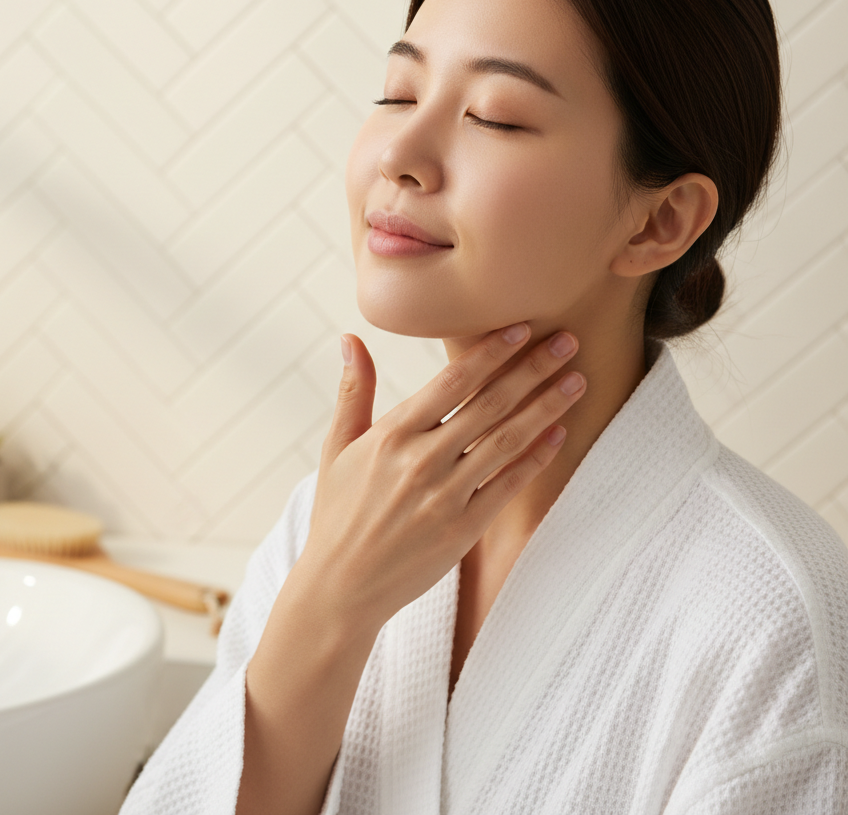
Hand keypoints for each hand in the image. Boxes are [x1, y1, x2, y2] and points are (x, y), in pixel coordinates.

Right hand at [302, 324, 585, 627]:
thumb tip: (352, 338)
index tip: (522, 327)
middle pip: (489, 405)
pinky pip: (508, 486)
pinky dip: (536, 459)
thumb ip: (353, 391)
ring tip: (577, 381)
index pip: (452, 382)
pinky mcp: (463, 529)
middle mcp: (422, 460)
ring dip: (546, 408)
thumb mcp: (336, 447)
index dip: (490, 352)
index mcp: (392, 435)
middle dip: (532, 369)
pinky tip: (559, 435)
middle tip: (568, 340)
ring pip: (506, 442)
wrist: (341, 586)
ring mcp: (446, 496)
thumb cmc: (337, 511)